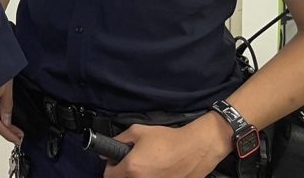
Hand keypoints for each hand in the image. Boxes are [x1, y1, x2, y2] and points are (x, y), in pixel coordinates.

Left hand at [101, 119, 229, 177]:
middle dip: (124, 173)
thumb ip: (119, 140)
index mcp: (132, 168)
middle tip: (132, 163)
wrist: (194, 149)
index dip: (110, 167)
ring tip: (147, 166)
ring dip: (138, 176)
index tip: (116, 162)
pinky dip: (153, 177)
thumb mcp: (137, 131)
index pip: (109, 176)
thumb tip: (109, 149)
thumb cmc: (167, 139)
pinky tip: (159, 171)